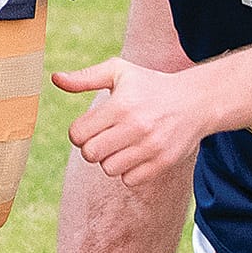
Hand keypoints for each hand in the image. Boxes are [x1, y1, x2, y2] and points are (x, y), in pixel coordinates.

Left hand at [53, 57, 203, 184]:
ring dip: (110, 159)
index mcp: (121, 105)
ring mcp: (151, 147)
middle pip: (90, 154)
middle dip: (92, 147)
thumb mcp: (119, 72)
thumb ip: (85, 78)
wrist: (196, 101)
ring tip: (122, 144)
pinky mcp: (163, 163)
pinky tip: (136, 153)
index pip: (78, 134)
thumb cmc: (149, 85)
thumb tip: (56, 79)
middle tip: (104, 136)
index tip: (90, 126)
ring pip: (108, 169)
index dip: (78, 132)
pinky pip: (129, 180)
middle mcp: (136, 127)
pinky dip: (128, 171)